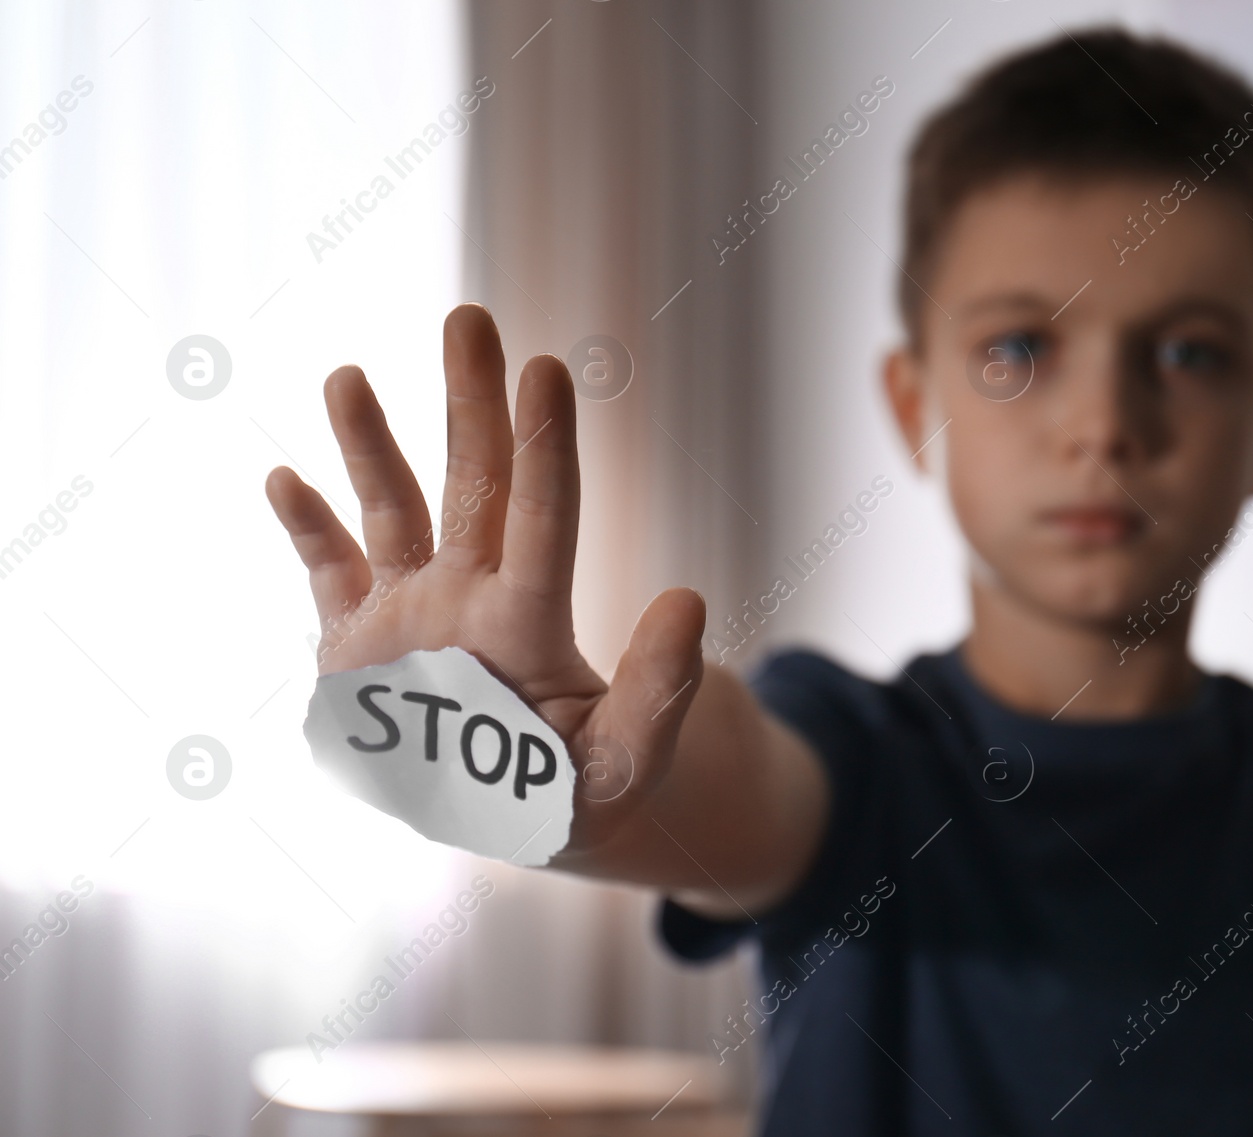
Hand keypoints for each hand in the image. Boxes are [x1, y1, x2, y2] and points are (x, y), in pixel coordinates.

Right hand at [265, 303, 707, 854]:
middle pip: (473, 485)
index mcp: (529, 622)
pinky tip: (285, 478)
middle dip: (470, 403)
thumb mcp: (626, 760)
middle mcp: (469, 598)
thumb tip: (691, 601)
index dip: (542, 449)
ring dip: (369, 446)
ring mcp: (410, 615)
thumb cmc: (574, 790)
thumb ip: (659, 693)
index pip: (541, 521)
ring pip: (392, 512)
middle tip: (470, 317)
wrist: (512, 813)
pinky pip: (328, 574)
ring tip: (349, 375)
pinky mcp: (356, 645)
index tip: (546, 370)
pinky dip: (306, 529)